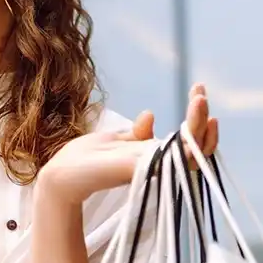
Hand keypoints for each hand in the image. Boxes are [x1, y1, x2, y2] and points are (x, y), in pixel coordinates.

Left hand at [37, 84, 217, 206]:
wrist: (62, 173)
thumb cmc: (87, 159)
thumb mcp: (116, 140)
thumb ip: (136, 134)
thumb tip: (151, 115)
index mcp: (151, 153)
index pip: (186, 139)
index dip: (196, 118)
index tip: (198, 89)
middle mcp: (155, 161)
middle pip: (193, 145)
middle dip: (200, 120)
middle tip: (200, 93)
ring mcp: (149, 166)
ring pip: (189, 153)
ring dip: (197, 128)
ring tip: (200, 101)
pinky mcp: (138, 169)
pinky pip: (171, 162)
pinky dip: (186, 150)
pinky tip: (190, 136)